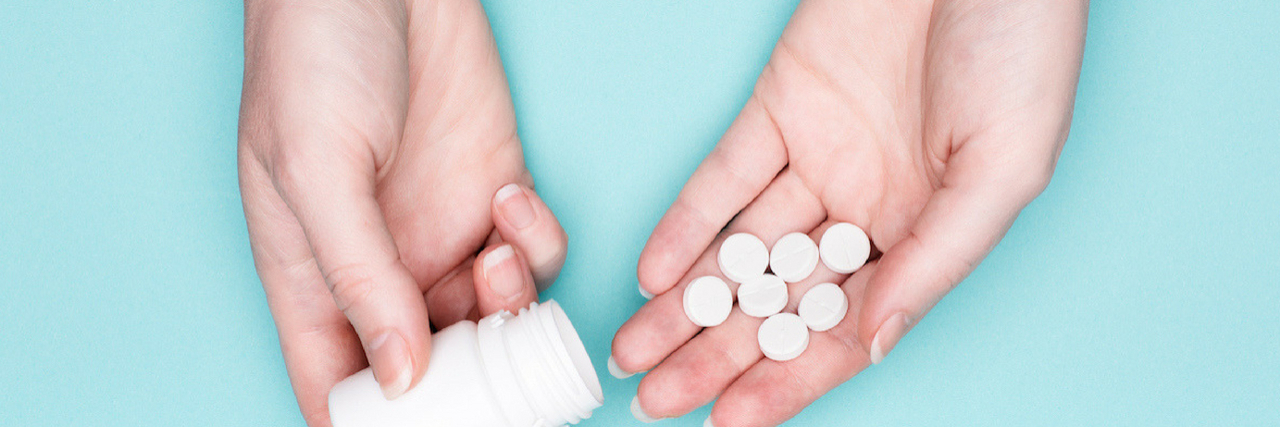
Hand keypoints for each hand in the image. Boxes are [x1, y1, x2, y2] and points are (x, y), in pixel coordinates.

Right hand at [238, 1, 566, 424]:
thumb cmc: (315, 58)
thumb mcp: (316, 170)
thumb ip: (359, 276)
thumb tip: (398, 379)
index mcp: (314, 278)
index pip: (337, 382)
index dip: (374, 420)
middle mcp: (383, 268)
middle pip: (429, 368)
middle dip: (469, 381)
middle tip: (500, 372)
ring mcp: (442, 232)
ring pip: (492, 317)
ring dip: (508, 304)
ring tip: (495, 249)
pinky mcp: (496, 193)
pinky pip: (535, 254)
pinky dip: (538, 244)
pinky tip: (513, 199)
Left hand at [612, 1, 1086, 424]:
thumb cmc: (1022, 47)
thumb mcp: (1005, 167)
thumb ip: (936, 259)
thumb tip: (877, 341)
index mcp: (927, 236)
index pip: (845, 329)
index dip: (788, 379)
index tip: (730, 421)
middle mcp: (866, 209)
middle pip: (779, 300)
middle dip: (716, 354)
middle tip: (655, 400)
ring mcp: (819, 159)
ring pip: (741, 248)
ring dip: (687, 302)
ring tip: (635, 350)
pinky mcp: (779, 108)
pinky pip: (723, 176)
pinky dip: (687, 221)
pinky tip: (655, 271)